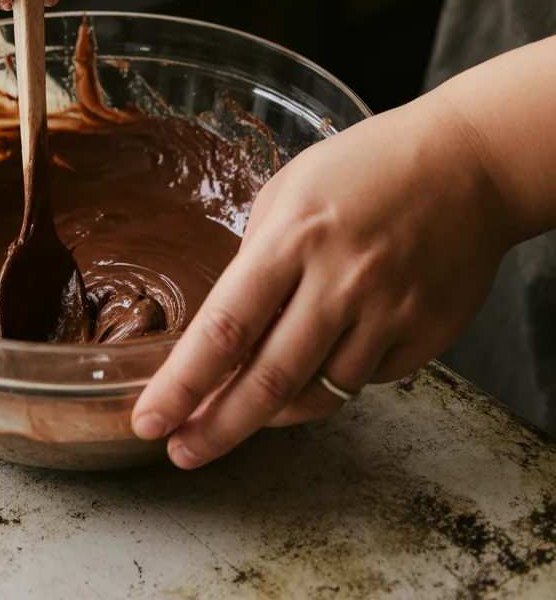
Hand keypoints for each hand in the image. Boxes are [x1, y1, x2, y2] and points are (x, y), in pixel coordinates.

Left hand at [132, 90, 513, 467]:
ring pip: (319, 393)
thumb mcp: (291, 191)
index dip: (183, 383)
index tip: (149, 418)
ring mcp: (388, 312)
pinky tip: (326, 351)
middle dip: (217, 427)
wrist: (465, 163)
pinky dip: (335, 376)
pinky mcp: (425, 334)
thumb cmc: (366, 167)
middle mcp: (341, 280)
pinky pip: (365, 378)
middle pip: (269, 380)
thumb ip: (258, 256)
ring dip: (273, 411)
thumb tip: (229, 327)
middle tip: (183, 450)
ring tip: (245, 407)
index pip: (227, 326)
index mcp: (295, 236)